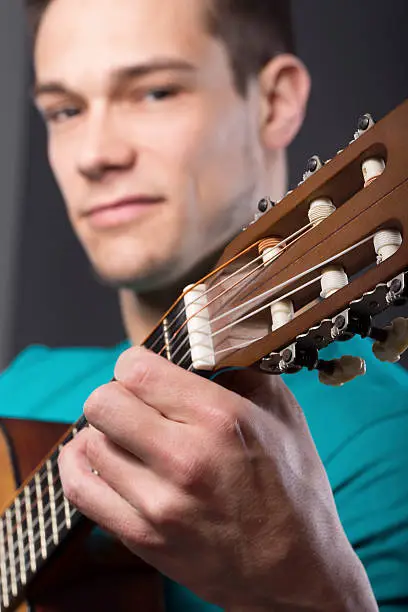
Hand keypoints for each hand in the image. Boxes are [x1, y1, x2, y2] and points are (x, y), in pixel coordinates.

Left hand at [58, 347, 376, 610]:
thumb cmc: (293, 487)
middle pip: (103, 403)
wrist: (296, 572)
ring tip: (127, 434)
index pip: (136, 370)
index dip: (133, 362)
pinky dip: (79, 464)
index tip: (142, 369)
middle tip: (134, 401)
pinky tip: (97, 455)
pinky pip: (80, 489)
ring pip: (89, 442)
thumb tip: (202, 345)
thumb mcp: (284, 414)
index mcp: (221, 420)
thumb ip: (239, 371)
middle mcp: (185, 460)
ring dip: (105, 431)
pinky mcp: (142, 538)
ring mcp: (159, 504)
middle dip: (115, 393)